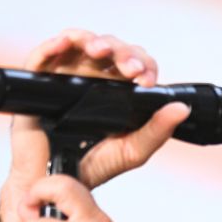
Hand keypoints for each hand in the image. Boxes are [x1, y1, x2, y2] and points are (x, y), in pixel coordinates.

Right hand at [0, 29, 190, 221]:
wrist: (54, 180)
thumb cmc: (92, 165)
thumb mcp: (131, 151)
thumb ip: (156, 131)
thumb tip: (181, 109)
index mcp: (118, 89)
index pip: (135, 63)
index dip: (143, 64)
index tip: (145, 80)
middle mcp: (93, 76)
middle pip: (111, 48)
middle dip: (123, 52)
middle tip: (129, 68)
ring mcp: (67, 74)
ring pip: (81, 43)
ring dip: (93, 41)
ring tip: (100, 51)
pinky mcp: (40, 79)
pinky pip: (44, 54)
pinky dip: (54, 44)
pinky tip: (64, 44)